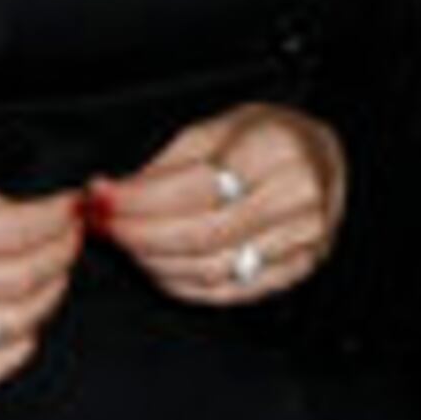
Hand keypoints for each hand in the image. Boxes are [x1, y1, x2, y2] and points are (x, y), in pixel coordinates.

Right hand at [0, 169, 82, 386]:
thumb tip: (51, 217)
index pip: (7, 232)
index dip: (53, 221)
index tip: (72, 210)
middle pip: (14, 280)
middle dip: (59, 256)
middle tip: (71, 238)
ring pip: (7, 324)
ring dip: (47, 296)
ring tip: (55, 272)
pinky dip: (19, 347)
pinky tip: (29, 319)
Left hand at [93, 104, 345, 307]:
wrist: (321, 157)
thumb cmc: (267, 137)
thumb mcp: (217, 128)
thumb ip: (167, 165)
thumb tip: (113, 196)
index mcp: (277, 150)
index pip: (195, 187)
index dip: (139, 200)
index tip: (100, 198)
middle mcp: (297, 198)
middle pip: (201, 234)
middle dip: (138, 235)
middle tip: (103, 225)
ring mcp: (301, 240)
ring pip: (211, 268)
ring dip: (153, 262)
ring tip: (125, 243)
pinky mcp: (296, 270)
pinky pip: (229, 291)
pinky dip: (182, 284)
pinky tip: (156, 266)